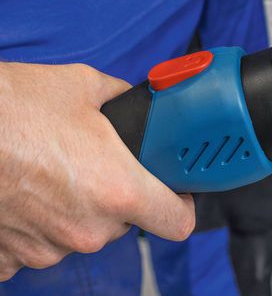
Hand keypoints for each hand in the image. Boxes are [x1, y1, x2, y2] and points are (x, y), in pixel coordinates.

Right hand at [0, 62, 194, 279]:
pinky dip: (37, 224)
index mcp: (118, 190)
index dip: (180, 205)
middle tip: (96, 164)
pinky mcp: (9, 259)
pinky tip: (25, 193)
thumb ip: (123, 101)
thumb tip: (136, 101)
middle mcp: (87, 229)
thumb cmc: (14, 107)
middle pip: (125, 222)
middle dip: (117, 196)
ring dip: (75, 209)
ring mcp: (47, 249)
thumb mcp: (85, 86)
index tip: (174, 193)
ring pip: (81, 232)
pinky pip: (38, 244)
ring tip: (52, 172)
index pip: (177, 222)